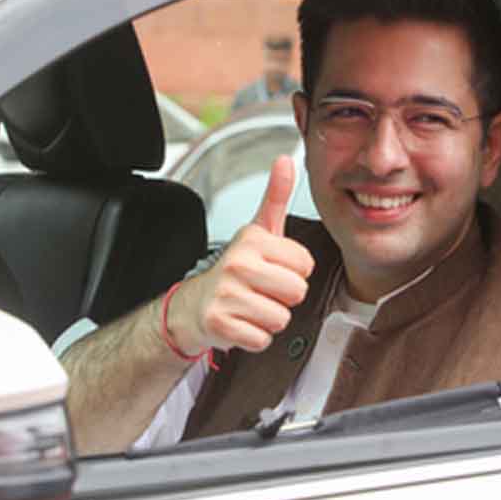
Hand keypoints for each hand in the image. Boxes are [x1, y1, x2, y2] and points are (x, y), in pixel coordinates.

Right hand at [169, 156, 314, 354]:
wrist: (194, 304)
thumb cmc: (236, 269)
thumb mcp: (259, 230)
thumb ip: (276, 196)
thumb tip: (286, 161)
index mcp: (253, 240)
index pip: (306, 264)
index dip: (295, 272)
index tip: (274, 269)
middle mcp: (238, 264)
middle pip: (296, 292)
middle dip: (284, 297)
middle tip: (263, 291)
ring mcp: (227, 294)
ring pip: (281, 318)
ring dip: (270, 319)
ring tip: (252, 306)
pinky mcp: (220, 323)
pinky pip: (262, 339)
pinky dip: (255, 337)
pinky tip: (242, 322)